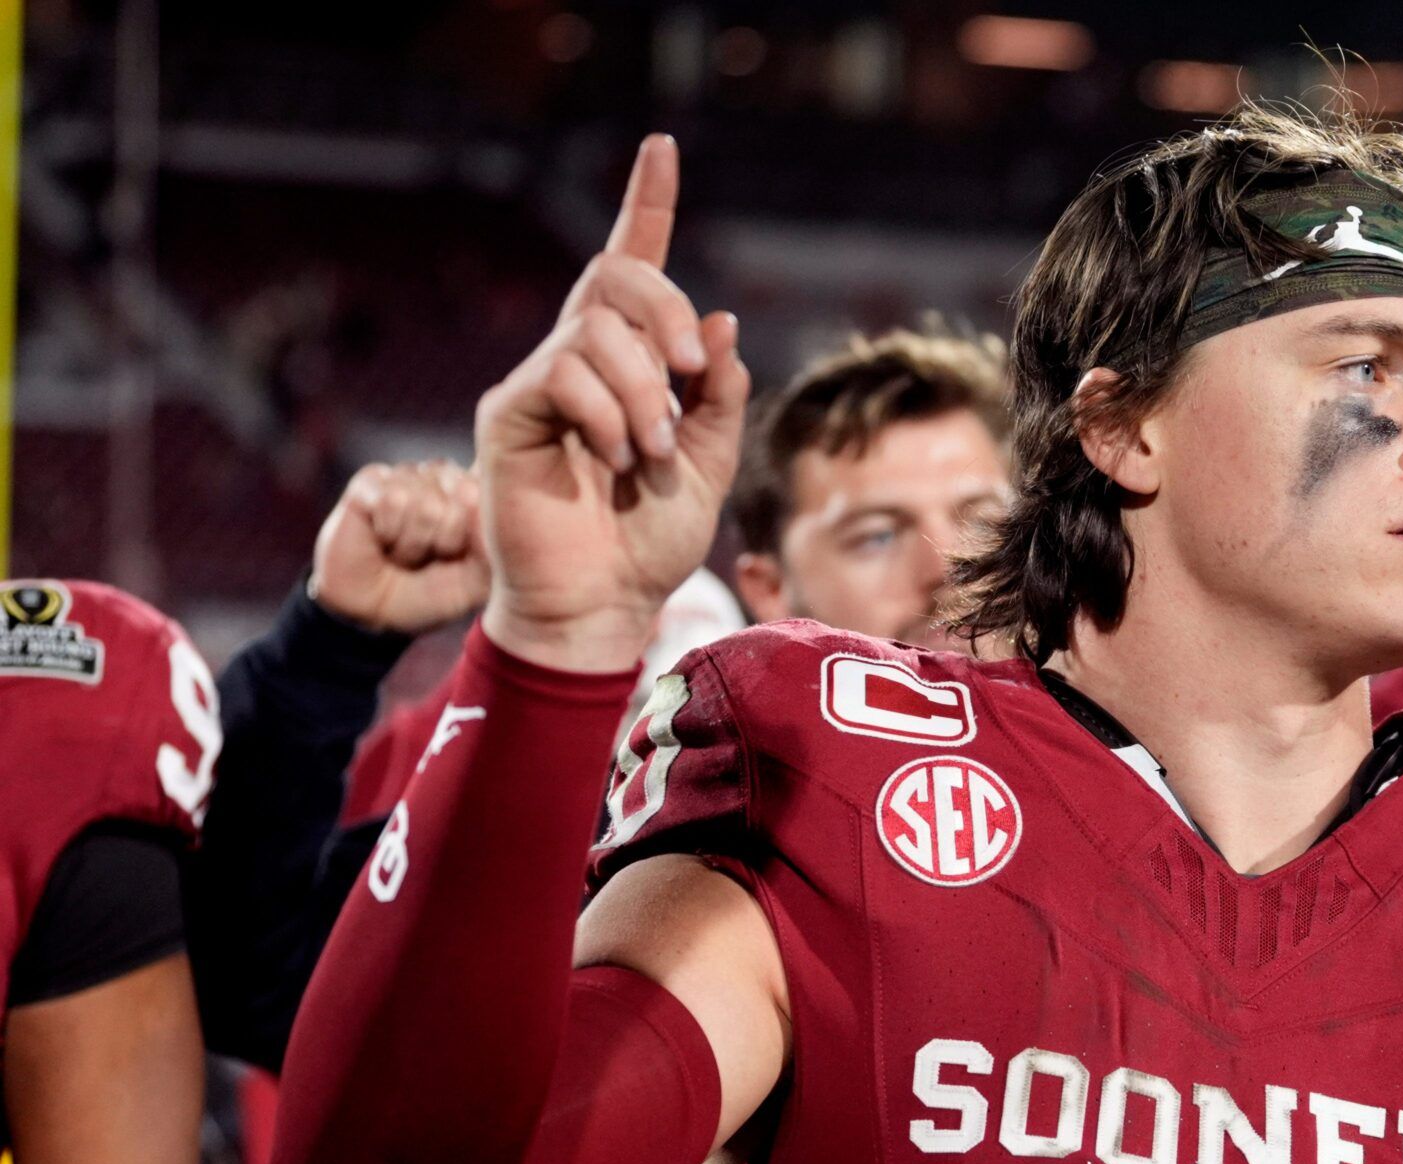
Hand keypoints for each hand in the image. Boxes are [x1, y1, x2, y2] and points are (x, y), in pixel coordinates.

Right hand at [311, 461, 490, 635]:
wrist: (371, 608)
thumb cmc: (427, 592)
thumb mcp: (475, 582)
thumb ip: (492, 547)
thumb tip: (480, 505)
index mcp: (478, 495)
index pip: (494, 499)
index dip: (476, 538)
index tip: (458, 558)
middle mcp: (446, 478)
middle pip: (465, 497)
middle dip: (445, 542)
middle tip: (426, 556)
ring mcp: (409, 475)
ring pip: (426, 503)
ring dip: (412, 543)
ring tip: (402, 551)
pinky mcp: (372, 479)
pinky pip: (391, 500)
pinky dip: (388, 531)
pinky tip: (380, 537)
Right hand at [475, 135, 749, 672]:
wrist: (604, 604)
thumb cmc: (650, 541)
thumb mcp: (712, 464)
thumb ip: (719, 395)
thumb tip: (722, 323)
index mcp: (630, 364)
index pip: (632, 266)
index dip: (646, 204)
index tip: (662, 147)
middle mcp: (578, 359)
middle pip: (616, 275)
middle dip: (668, 310)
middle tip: (694, 373)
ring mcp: (539, 382)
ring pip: (597, 329)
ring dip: (645, 389)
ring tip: (653, 452)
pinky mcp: (508, 412)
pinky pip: (564, 373)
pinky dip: (608, 412)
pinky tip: (617, 456)